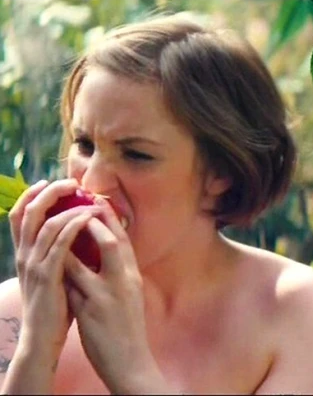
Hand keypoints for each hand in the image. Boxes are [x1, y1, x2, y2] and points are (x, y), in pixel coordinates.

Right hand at [8, 179, 101, 361]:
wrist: (42, 337)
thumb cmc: (52, 303)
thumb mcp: (49, 273)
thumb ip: (55, 253)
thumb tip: (72, 232)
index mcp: (23, 253)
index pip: (19, 215)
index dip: (31, 195)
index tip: (48, 182)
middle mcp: (24, 255)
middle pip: (30, 212)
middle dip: (49, 192)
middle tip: (71, 183)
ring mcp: (34, 264)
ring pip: (46, 224)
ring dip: (68, 206)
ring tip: (86, 198)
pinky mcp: (48, 275)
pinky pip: (60, 243)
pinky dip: (74, 225)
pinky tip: (88, 217)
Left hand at [64, 198, 155, 392]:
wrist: (130, 359)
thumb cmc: (128, 324)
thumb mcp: (130, 293)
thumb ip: (119, 271)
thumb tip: (104, 251)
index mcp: (133, 275)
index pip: (124, 240)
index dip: (111, 219)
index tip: (98, 203)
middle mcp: (124, 280)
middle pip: (113, 242)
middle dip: (96, 221)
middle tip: (81, 206)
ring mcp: (108, 294)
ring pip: (89, 260)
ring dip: (75, 240)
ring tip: (62, 225)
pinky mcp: (92, 310)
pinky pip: (73, 283)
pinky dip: (64, 268)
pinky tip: (54, 261)